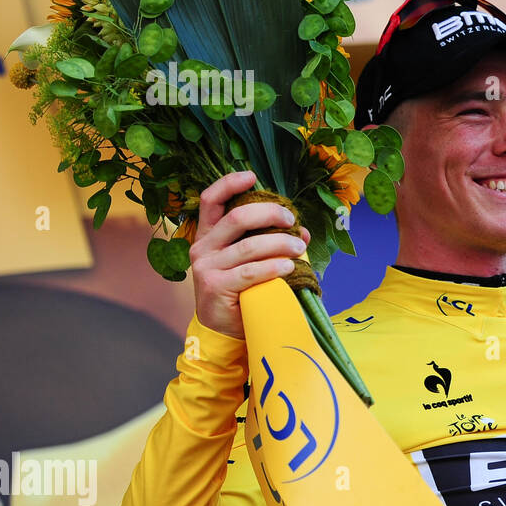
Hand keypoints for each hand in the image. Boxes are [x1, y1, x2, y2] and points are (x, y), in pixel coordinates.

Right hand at [189, 171, 310, 339]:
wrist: (222, 328)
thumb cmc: (240, 290)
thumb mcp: (251, 261)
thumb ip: (270, 242)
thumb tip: (302, 232)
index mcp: (208, 235)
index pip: (210, 200)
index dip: (229, 184)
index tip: (252, 176)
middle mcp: (203, 247)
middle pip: (236, 217)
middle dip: (269, 213)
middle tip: (291, 219)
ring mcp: (206, 267)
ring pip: (249, 246)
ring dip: (280, 243)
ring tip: (299, 248)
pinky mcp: (216, 287)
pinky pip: (251, 272)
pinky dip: (274, 267)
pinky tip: (290, 267)